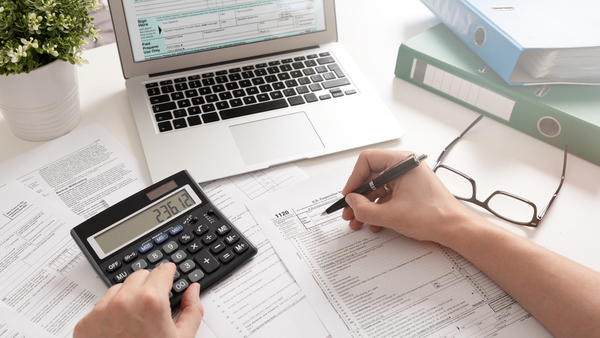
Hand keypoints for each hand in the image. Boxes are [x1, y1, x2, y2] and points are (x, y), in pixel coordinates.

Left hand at [74, 263, 203, 337]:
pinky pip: (100, 306)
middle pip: (141, 275)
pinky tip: (121, 330)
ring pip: (119, 288)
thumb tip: (193, 291)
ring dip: (129, 296)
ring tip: (137, 320)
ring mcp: (101, 312)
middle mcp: (124, 301)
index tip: (170, 277)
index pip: (162, 270)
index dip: (169, 274)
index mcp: (151, 301)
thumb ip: (192, 310)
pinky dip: (111, 312)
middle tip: (156, 304)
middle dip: (150, 285)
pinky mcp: (85, 324)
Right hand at [341, 149, 470, 243]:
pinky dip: (379, 209)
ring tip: (358, 221)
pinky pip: (388, 196)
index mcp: (402, 162)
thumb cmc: (434, 216)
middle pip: (371, 176)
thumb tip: (351, 203)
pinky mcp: (410, 191)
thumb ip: (365, 209)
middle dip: (359, 197)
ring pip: (378, 189)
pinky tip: (374, 224)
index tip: (349, 195)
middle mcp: (404, 167)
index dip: (354, 178)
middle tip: (350, 211)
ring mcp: (408, 179)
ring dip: (367, 206)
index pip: (367, 160)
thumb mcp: (391, 215)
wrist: (455, 229)